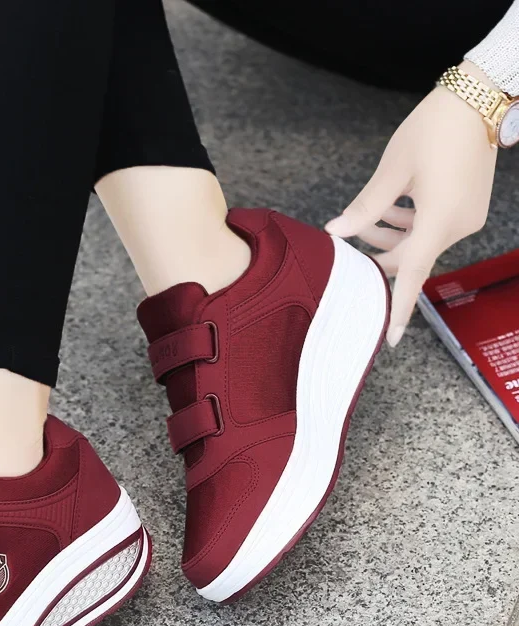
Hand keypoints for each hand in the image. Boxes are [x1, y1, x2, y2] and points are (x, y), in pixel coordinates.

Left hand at [325, 61, 497, 346]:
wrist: (479, 97)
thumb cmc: (435, 128)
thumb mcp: (392, 170)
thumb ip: (365, 208)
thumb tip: (336, 232)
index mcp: (440, 220)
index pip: (414, 274)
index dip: (398, 307)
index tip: (389, 337)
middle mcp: (458, 225)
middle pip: (412, 258)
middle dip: (380, 256)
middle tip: (350, 247)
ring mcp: (466, 216)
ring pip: (420, 242)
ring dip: (392, 236)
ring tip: (365, 220)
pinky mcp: (468, 206)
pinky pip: (433, 227)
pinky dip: (410, 224)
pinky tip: (389, 209)